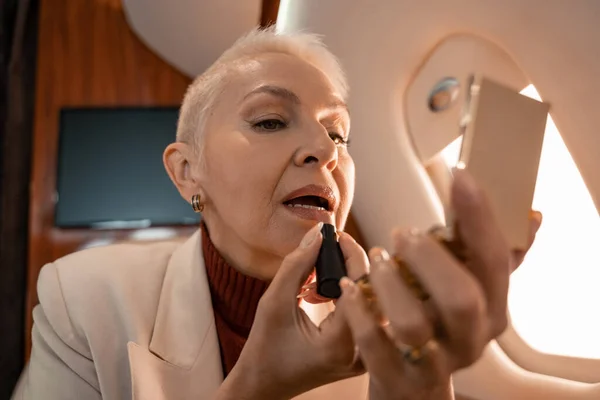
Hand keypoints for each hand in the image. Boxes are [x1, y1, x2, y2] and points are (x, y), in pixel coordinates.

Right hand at [216, 222, 368, 399]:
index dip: (352, 253)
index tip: (336, 236)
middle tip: (329, 252)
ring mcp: (367, 358)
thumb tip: (319, 233)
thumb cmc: (264, 347)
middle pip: (375, 292)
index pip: (361, 284)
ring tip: (318, 282)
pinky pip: (371, 315)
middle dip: (353, 265)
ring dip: (353, 281)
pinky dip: (353, 296)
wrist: (265, 386)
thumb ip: (296, 265)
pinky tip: (325, 296)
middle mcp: (361, 353)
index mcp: (338, 343)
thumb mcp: (273, 303)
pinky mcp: (366, 356)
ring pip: (376, 303)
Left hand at [337, 169, 541, 399]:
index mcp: (493, 310)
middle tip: (401, 233)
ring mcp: (434, 363)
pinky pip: (374, 345)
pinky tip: (349, 286)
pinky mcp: (398, 379)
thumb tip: (532, 215)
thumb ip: (490, 256)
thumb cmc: (438, 324)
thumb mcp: (469, 292)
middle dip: (429, 257)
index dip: (479, 216)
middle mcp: (470, 340)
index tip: (458, 176)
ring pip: (412, 323)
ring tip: (376, 258)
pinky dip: (358, 311)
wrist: (415, 386)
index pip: (494, 260)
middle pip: (460, 298)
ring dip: (388, 283)